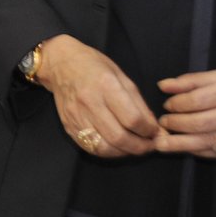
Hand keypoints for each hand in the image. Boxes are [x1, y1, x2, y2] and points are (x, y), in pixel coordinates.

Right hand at [35, 34, 161, 157]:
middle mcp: (89, 102)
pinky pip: (91, 147)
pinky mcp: (69, 126)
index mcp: (106, 85)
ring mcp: (76, 116)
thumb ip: (139, 104)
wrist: (60, 64)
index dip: (149, 130)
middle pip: (119, 137)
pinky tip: (117, 146)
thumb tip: (155, 129)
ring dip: (125, 152)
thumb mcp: (122, 77)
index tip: (155, 131)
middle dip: (140, 146)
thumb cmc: (94, 66)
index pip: (133, 119)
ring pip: (104, 147)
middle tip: (149, 145)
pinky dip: (108, 151)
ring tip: (135, 147)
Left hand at [153, 70, 215, 158]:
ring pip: (206, 142)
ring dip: (179, 144)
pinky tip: (186, 148)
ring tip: (163, 142)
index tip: (167, 105)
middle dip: (174, 125)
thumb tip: (164, 86)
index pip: (197, 100)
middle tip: (163, 122)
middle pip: (199, 123)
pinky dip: (198, 151)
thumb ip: (194, 80)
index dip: (177, 104)